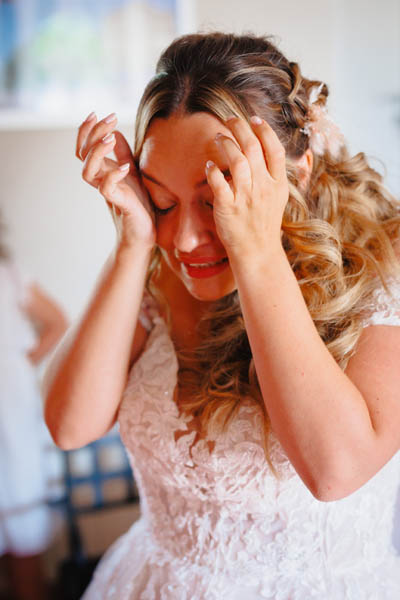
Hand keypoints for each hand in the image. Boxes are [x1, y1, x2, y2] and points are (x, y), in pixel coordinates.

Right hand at [76, 112, 155, 249]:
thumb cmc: (139, 205)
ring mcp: (109, 193)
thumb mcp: (132, 173)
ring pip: (88, 171)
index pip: (84, 148)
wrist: (144, 234)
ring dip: (97, 152)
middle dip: (93, 133)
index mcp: (103, 172)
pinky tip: (126, 167)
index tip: (100, 113)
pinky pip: (106, 189)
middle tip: (110, 118)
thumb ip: (122, 154)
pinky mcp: (120, 204)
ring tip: (110, 137)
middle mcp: (101, 181)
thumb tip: (114, 132)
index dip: (87, 130)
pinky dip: (114, 175)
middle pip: (83, 155)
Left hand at [205, 116, 288, 259]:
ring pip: (236, 160)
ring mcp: (246, 198)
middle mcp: (263, 188)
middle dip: (240, 128)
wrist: (257, 252)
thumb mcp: (278, 199)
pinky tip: (208, 166)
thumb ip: (273, 176)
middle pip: (253, 148)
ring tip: (218, 137)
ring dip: (225, 143)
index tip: (255, 119)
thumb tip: (266, 150)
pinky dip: (213, 171)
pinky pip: (219, 183)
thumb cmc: (264, 224)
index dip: (265, 131)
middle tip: (230, 120)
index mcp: (278, 185)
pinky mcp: (228, 208)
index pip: (275, 149)